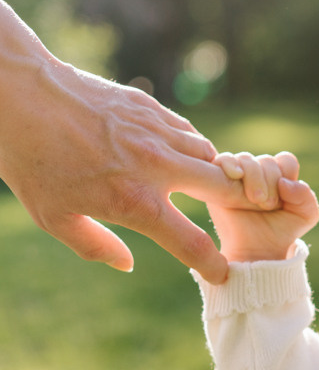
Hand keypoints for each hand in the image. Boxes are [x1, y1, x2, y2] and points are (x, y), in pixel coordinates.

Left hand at [0, 0, 252, 282]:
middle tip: (244, 216)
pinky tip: (179, 156)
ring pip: (212, 158)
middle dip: (241, 206)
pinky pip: (190, 134)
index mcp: (135, 202)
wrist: (22, 96)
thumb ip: (95, 245)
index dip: (212, 265)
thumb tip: (127, 264)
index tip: (220, 274)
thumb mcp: (53, 216)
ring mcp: (159, 134)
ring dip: (216, 175)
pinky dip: (193, 149)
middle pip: (227, 191)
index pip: (191, 244)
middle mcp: (158, 168)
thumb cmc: (32, 160)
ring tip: (207, 186)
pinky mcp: (153, 109)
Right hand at [207, 151, 318, 265]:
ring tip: (254, 200)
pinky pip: (222, 160)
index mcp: (281, 175)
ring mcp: (238, 174)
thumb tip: (284, 182)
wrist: (256, 250)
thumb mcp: (305, 216)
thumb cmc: (280, 231)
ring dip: (253, 177)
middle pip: (266, 161)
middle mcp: (259, 171)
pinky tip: (236, 176)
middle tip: (268, 205)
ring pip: (246, 159)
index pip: (286, 160)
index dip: (286, 176)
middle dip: (270, 182)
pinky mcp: (218, 179)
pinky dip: (229, 164)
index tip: (282, 200)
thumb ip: (305, 196)